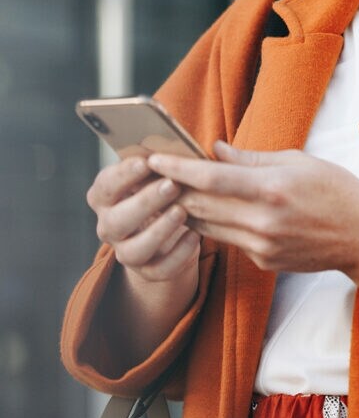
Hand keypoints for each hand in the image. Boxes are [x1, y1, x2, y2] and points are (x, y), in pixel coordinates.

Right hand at [87, 156, 200, 282]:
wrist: (167, 228)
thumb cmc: (162, 187)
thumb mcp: (159, 172)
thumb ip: (162, 160)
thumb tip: (178, 146)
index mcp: (105, 196)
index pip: (105, 186)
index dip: (123, 175)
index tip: (145, 161)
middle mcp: (109, 226)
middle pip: (116, 221)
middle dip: (144, 202)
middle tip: (171, 185)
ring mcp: (126, 252)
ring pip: (133, 251)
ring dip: (159, 230)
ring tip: (182, 211)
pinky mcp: (148, 271)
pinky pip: (159, 270)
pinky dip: (178, 255)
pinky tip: (195, 236)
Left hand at [148, 141, 358, 337]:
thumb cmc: (334, 189)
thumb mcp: (296, 161)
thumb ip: (250, 158)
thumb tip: (216, 150)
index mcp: (271, 189)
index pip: (211, 178)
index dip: (178, 168)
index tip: (154, 158)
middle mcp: (262, 221)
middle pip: (201, 205)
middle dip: (174, 188)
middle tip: (152, 172)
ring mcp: (261, 246)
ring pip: (208, 225)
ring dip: (187, 208)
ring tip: (169, 190)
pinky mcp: (262, 261)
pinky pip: (228, 239)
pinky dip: (215, 223)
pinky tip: (208, 210)